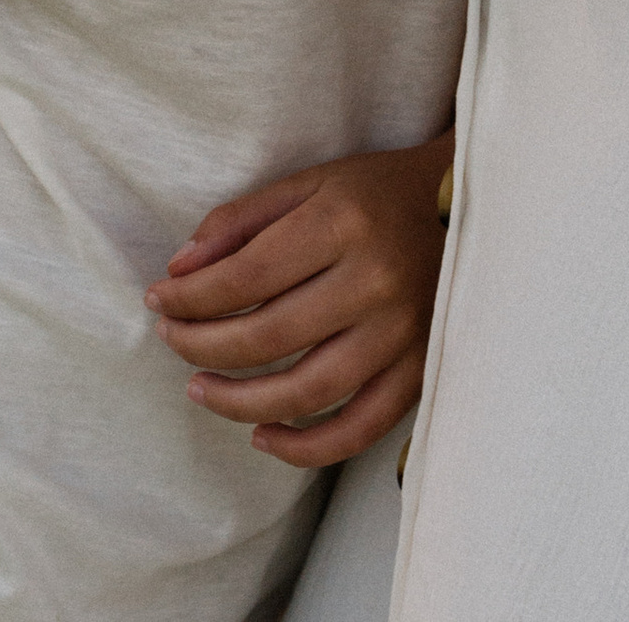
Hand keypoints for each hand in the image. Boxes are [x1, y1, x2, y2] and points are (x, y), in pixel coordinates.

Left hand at [146, 133, 453, 466]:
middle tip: (170, 341)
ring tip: (200, 389)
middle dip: (202, 345)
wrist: (469, 208)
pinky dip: (305, 447)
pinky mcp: (419, 372)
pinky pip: (356, 429)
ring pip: (305, 391)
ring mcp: (401, 334)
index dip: (191, 297)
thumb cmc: (377, 192)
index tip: (159, 299)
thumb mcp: (311, 182)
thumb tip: (179, 270)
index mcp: (343, 222)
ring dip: (238, 401)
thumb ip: (242, 220)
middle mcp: (374, 281)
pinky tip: (263, 435)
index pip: (246, 276)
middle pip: (267, 336)